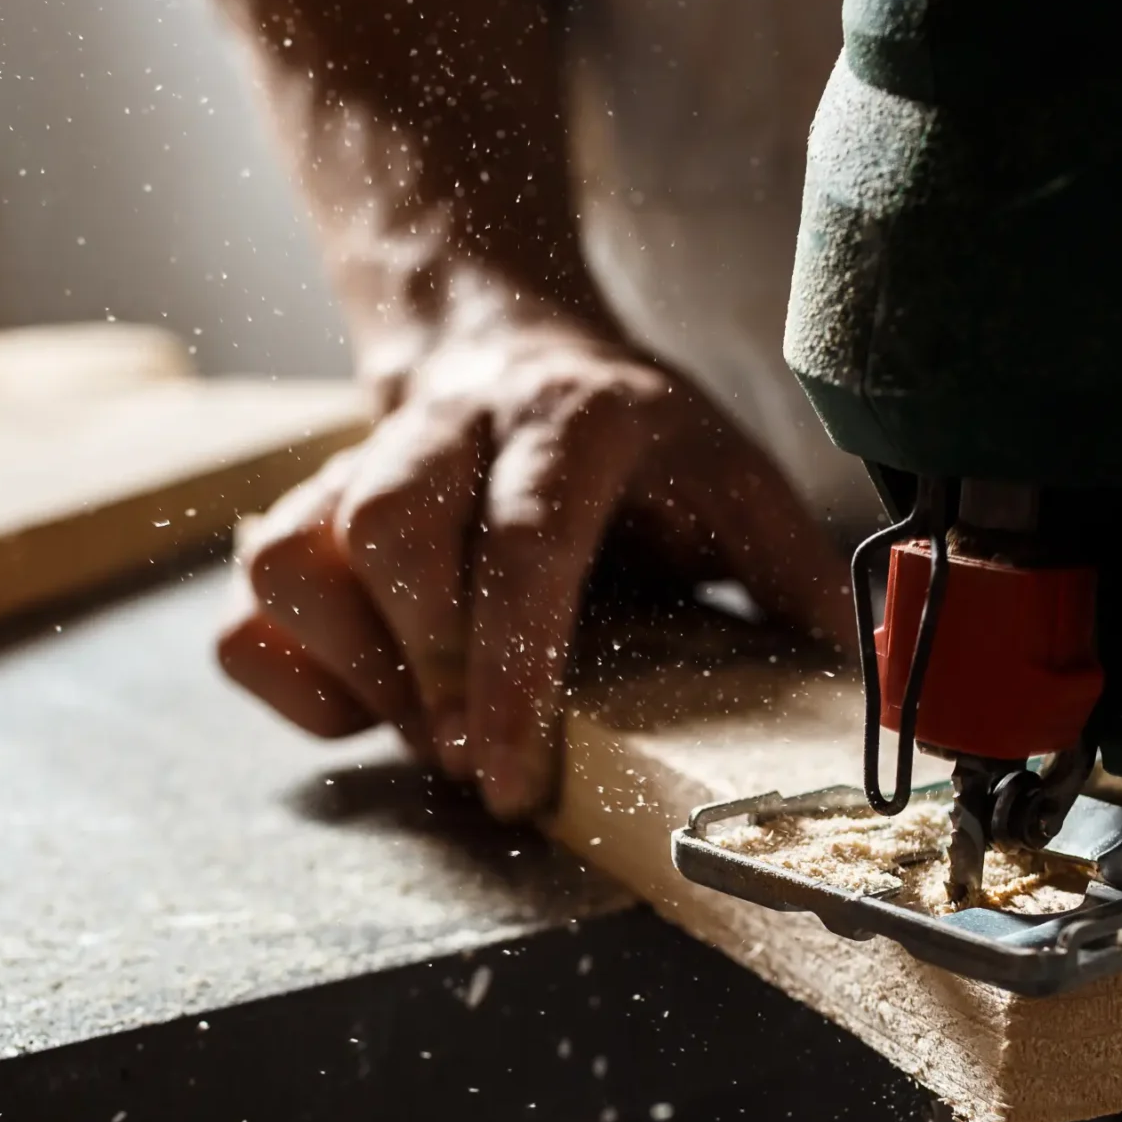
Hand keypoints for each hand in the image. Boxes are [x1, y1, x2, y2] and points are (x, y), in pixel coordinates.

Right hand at [217, 316, 845, 817]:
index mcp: (572, 421)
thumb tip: (872, 688)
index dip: (511, 664)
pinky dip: (294, 682)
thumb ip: (793, 577)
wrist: (507, 346)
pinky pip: (248, 613)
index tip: (512, 775)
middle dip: (425, 672)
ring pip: (293, 560)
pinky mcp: (299, 515)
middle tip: (477, 764)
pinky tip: (368, 710)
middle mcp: (449, 429)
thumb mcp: (732, 482)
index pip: (523, 539)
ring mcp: (356, 466)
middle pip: (386, 530)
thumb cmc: (631, 449)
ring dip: (356, 675)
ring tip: (432, 735)